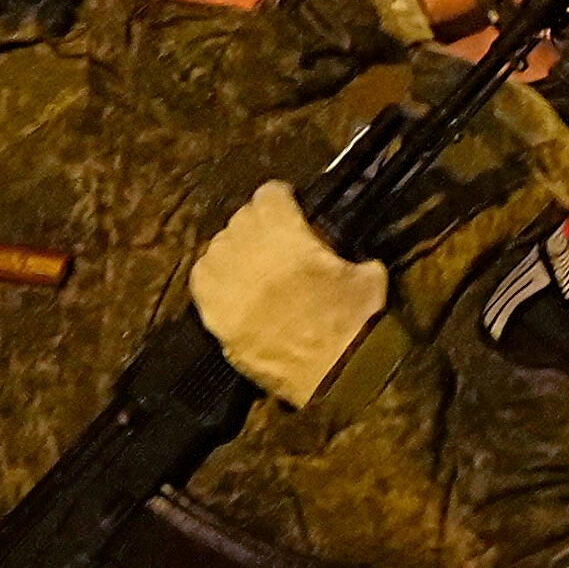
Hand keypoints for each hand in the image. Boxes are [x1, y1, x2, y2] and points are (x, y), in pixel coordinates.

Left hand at [189, 181, 396, 408]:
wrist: (333, 374)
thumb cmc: (353, 323)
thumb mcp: (366, 276)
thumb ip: (348, 255)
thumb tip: (350, 257)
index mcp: (283, 228)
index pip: (269, 194)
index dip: (284, 204)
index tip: (292, 214)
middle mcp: (246, 245)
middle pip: (242, 220)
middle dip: (261, 230)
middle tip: (280, 250)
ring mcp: (225, 279)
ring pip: (219, 247)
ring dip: (238, 253)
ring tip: (257, 272)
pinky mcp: (213, 312)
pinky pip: (202, 279)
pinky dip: (216, 278)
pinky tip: (233, 288)